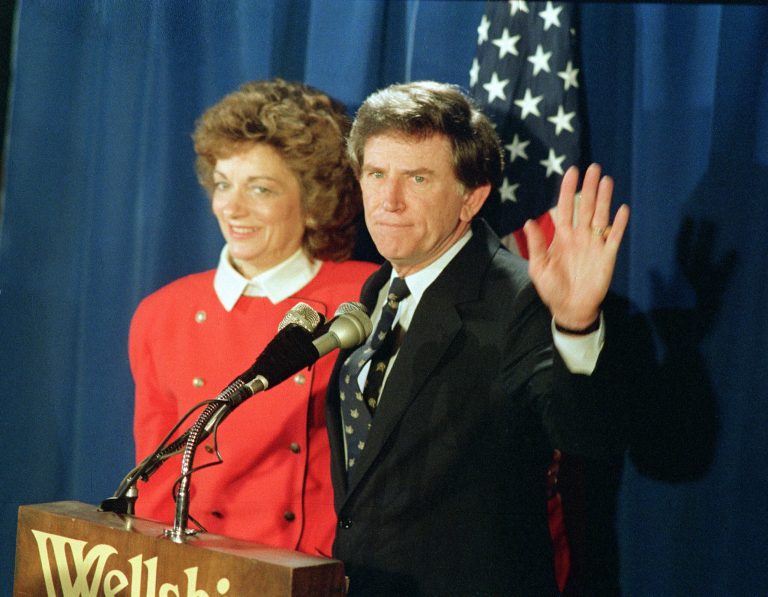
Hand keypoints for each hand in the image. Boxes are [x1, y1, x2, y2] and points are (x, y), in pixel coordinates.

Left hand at [524, 164, 628, 329]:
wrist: (570, 308)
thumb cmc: (552, 288)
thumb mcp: (538, 267)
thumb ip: (536, 245)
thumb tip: (529, 221)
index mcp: (562, 237)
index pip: (565, 207)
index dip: (568, 190)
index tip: (572, 171)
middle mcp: (580, 236)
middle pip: (585, 206)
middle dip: (589, 188)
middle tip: (594, 168)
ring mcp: (595, 244)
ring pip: (601, 216)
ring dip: (604, 199)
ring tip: (607, 180)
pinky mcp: (608, 256)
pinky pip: (615, 237)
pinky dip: (619, 224)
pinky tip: (622, 209)